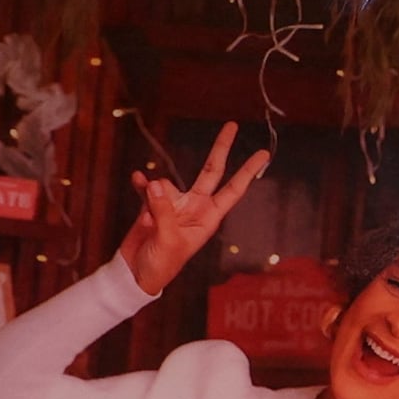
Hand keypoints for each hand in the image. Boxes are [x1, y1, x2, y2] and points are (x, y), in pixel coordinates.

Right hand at [119, 120, 264, 294]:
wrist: (136, 273)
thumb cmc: (161, 265)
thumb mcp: (168, 239)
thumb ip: (164, 209)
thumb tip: (156, 182)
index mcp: (209, 218)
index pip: (233, 190)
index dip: (248, 172)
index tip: (263, 154)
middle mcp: (195, 207)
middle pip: (211, 172)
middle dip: (220, 149)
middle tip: (233, 125)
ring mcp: (174, 204)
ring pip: (167, 183)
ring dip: (156, 192)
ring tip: (148, 217)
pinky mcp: (152, 205)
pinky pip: (148, 188)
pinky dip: (142, 184)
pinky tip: (137, 179)